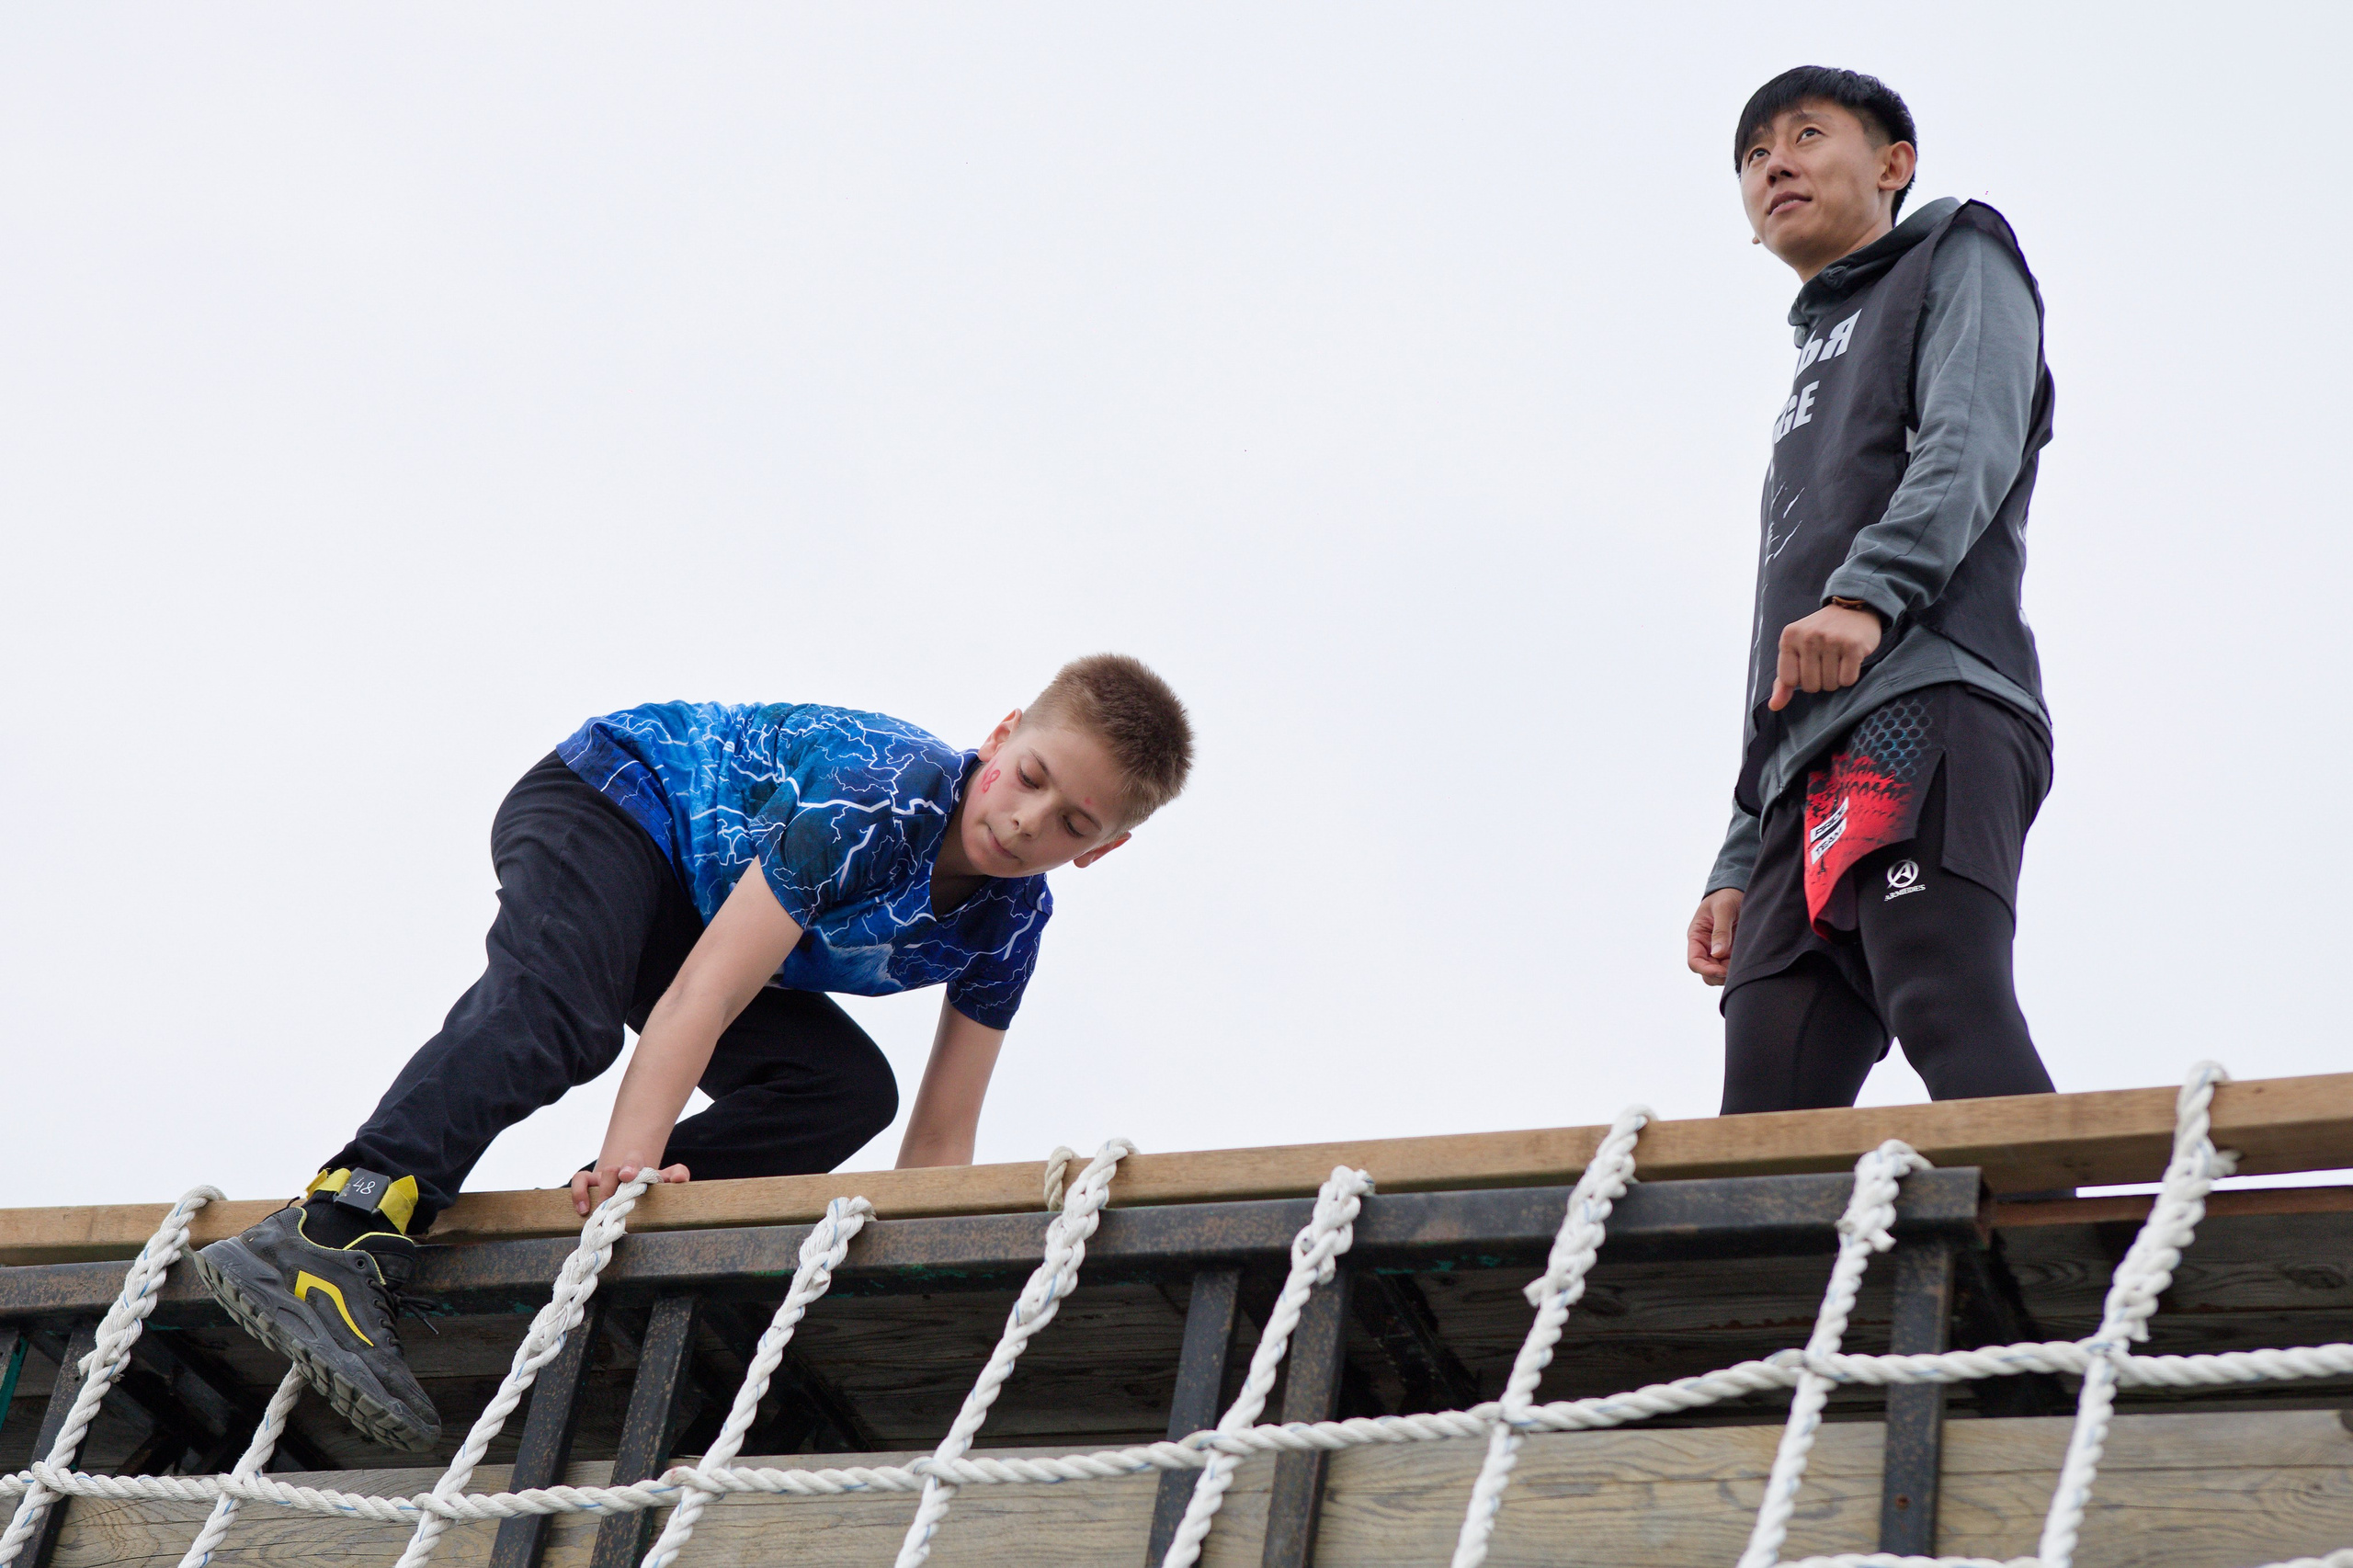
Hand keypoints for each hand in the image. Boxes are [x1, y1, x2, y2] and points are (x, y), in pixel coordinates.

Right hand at [570, 1160, 689, 1216]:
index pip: (635, 1160)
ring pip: (600, 1175)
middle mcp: (621, 1170)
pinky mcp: (590, 1182)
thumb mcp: (665, 1179)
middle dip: (610, 1186)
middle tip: (615, 1200)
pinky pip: (580, 1180)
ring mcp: (605, 1175)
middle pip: (613, 1170)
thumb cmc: (650, 1183)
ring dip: (602, 1193)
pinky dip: (579, 1193)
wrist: (631, 1179)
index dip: (631, 1166)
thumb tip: (680, 1179)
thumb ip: (677, 1174)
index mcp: (639, 1168)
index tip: (628, 1176)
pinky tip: (583, 1210)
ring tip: (602, 1210)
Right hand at [1686, 889, 1743, 985]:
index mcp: (1696, 936)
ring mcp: (1718, 951)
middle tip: (1736, 971)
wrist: (1737, 890)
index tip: (1722, 971)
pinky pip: (1731, 967)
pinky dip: (1738, 969)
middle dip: (1719, 975)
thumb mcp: (1723, 909)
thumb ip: (1720, 931)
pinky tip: (1747, 962)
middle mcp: (1705, 947)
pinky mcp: (1731, 952)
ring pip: (1719, 974)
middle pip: (1706, 973)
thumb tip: (1717, 953)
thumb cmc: (1726, 895)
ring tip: (1744, 964)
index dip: (1706, 970)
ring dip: (1729, 974)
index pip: (1694, 961)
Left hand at [1768, 603, 1882, 710]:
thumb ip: (1783, 681)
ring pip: (1830, 685)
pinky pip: (1847, 680)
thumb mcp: (1795, 651)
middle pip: (1811, 686)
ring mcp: (1831, 640)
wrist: (1852, 609)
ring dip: (1835, 679)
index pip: (1789, 681)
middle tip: (1826, 661)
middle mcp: (1809, 636)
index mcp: (1789, 637)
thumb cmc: (1820, 635)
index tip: (1808, 664)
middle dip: (1820, 681)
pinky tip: (1850, 659)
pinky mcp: (1853, 645)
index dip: (1801, 679)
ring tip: (1838, 659)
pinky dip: (1850, 676)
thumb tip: (1774, 706)